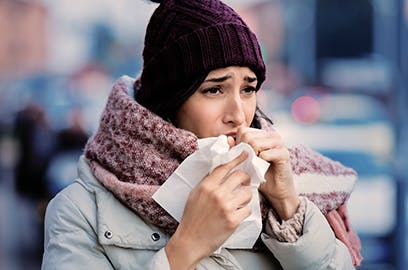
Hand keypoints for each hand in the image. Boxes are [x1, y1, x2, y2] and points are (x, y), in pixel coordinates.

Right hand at [165, 151, 251, 269]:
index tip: (245, 154)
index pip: (225, 167)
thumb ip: (208, 182)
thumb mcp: (195, 194)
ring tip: (240, 202)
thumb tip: (221, 170)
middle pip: (240, 176)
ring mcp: (226, 207)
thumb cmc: (191, 218)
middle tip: (245, 182)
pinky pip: (248, 209)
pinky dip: (244, 211)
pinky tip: (237, 214)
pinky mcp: (233, 220)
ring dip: (246, 196)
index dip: (237, 159)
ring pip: (247, 193)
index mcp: (206, 186)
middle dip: (246, 178)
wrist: (190, 241)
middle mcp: (217, 194)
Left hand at [233, 127, 299, 219]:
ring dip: (251, 157)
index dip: (239, 143)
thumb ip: (237, 149)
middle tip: (248, 162)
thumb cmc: (260, 174)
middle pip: (248, 136)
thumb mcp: (245, 160)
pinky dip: (259, 163)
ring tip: (254, 165)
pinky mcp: (284, 154)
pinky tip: (262, 168)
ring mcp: (279, 143)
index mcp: (263, 134)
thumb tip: (228, 139)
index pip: (243, 130)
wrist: (276, 190)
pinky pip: (264, 154)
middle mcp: (272, 135)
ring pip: (255, 143)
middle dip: (244, 151)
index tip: (242, 156)